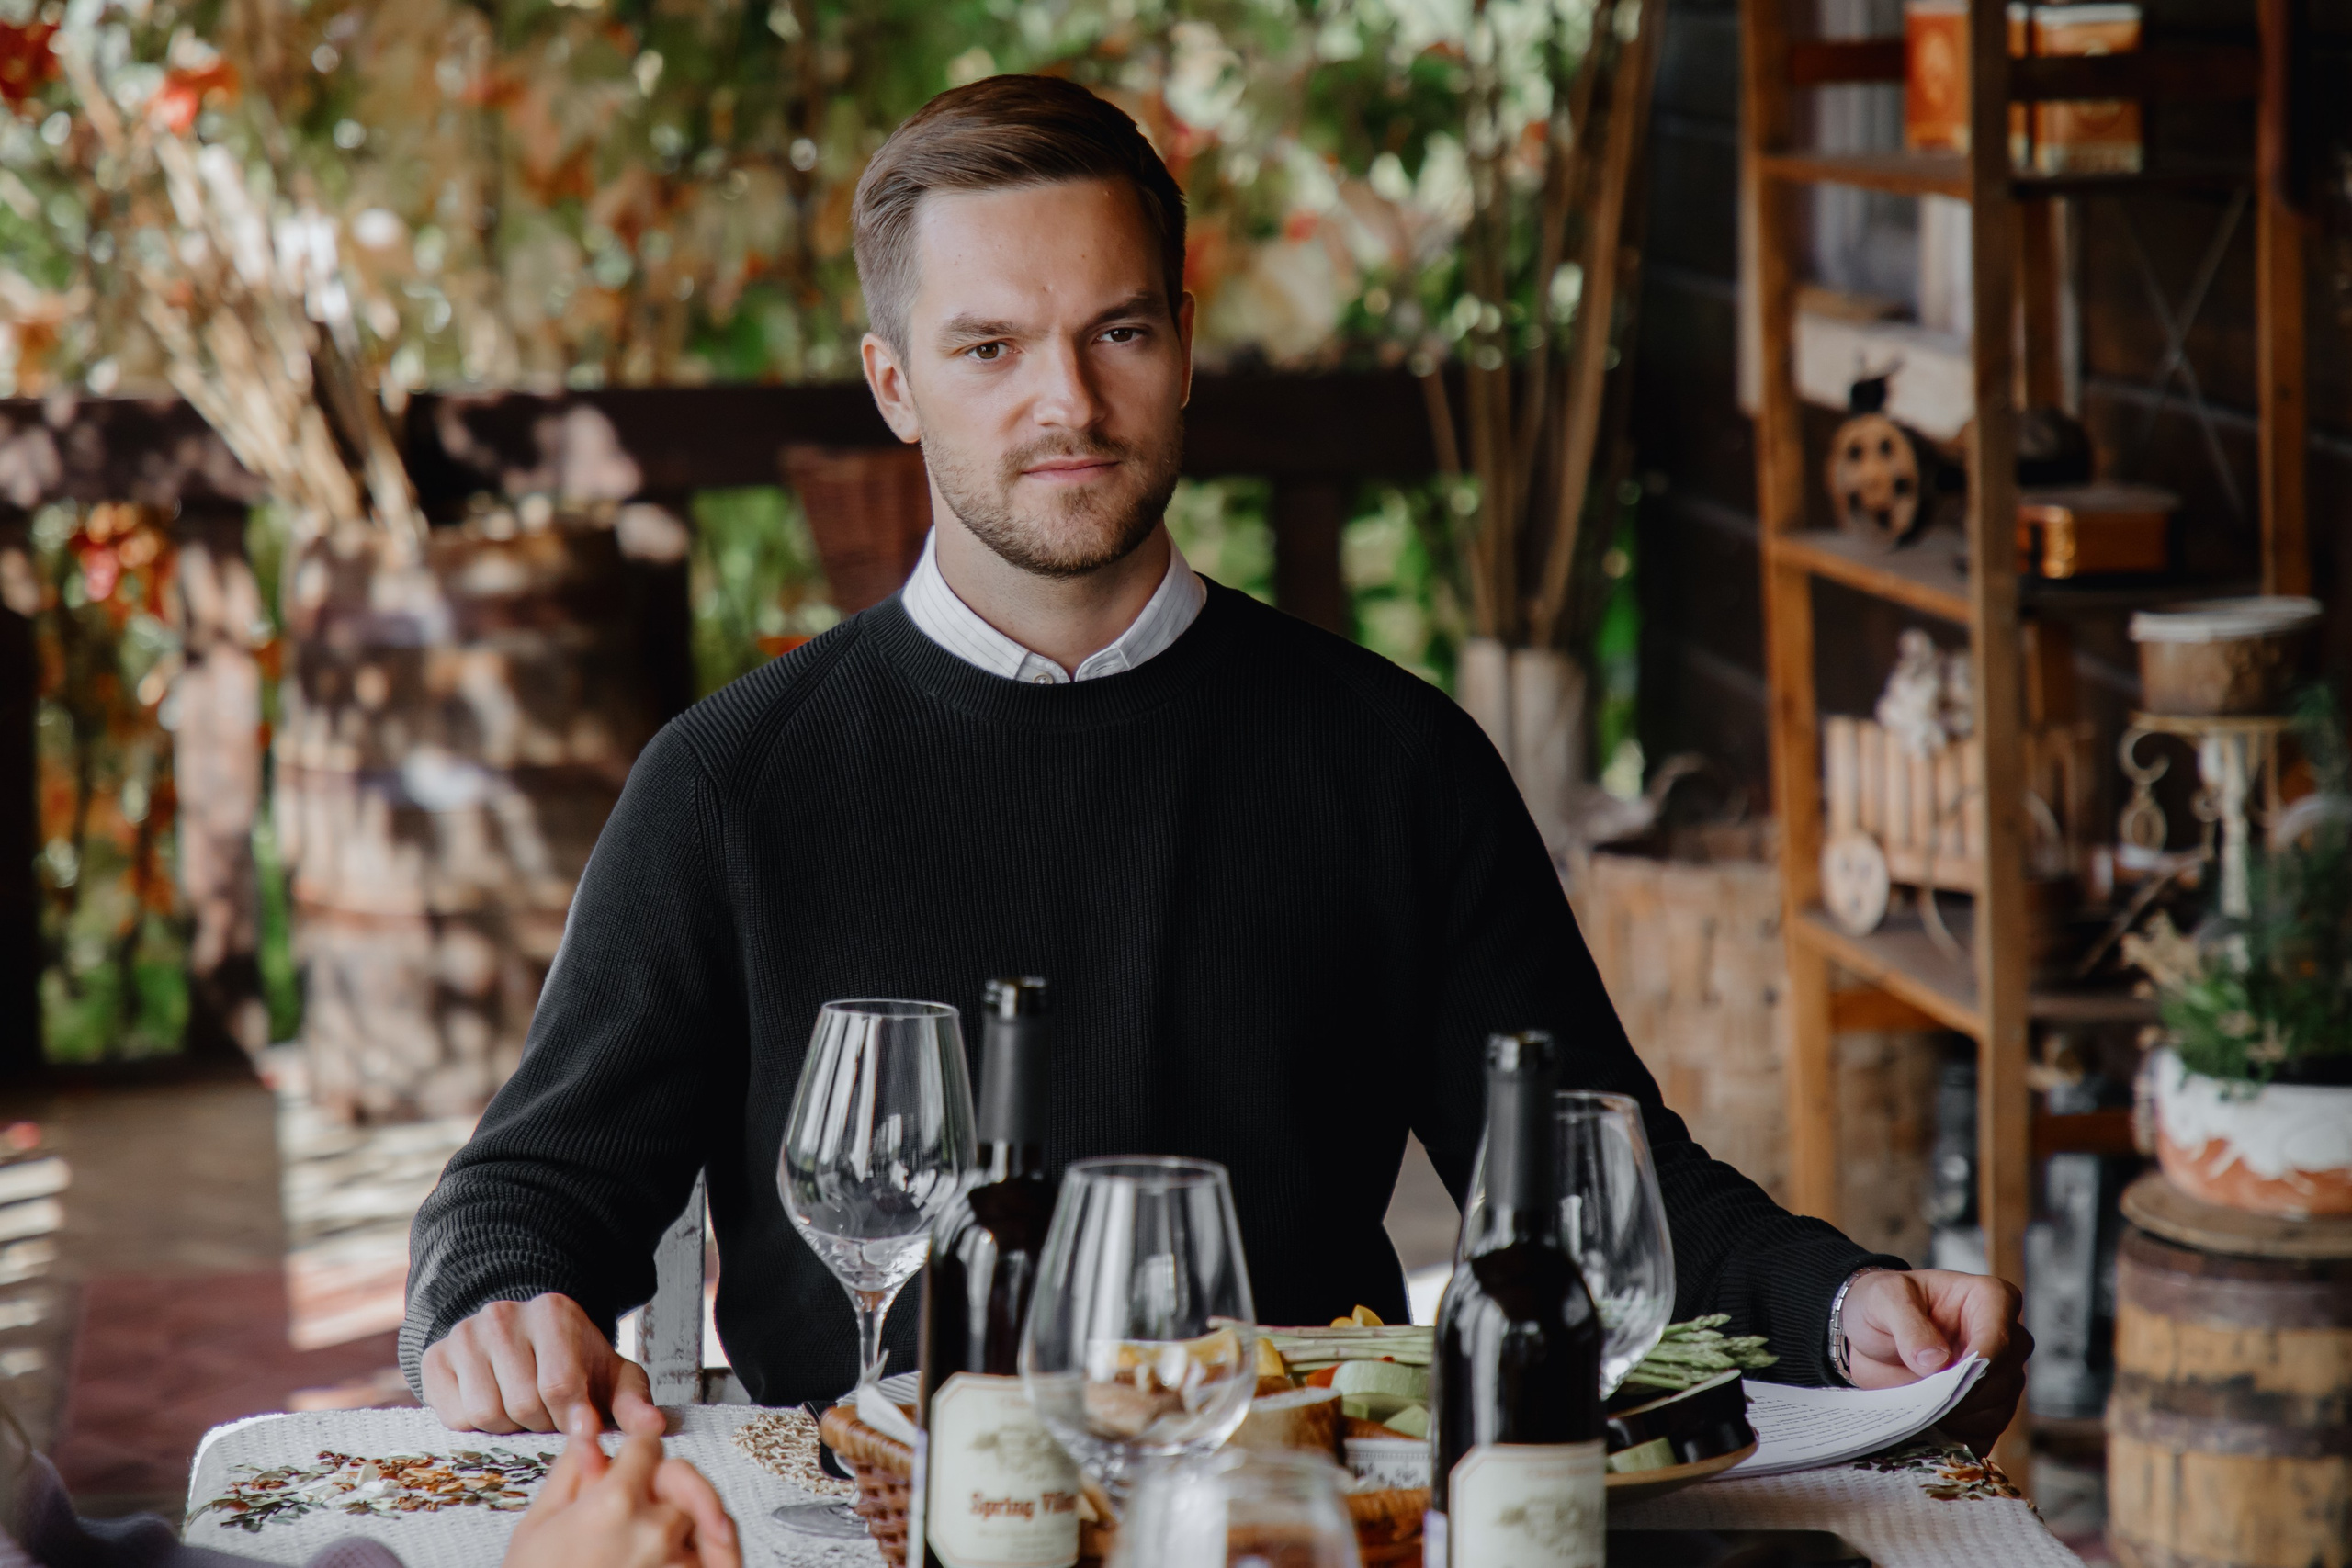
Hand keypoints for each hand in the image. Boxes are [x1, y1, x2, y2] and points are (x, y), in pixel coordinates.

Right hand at [422, 1293, 664, 1436]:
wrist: (524, 1339)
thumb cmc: (574, 1362)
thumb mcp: (612, 1377)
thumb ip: (633, 1403)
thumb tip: (652, 1427)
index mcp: (553, 1313)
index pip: (559, 1385)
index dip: (570, 1418)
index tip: (578, 1422)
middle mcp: (503, 1315)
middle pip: (521, 1404)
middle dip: (540, 1422)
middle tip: (548, 1413)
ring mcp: (464, 1334)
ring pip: (485, 1413)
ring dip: (508, 1425)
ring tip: (522, 1408)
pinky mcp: (434, 1358)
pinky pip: (454, 1417)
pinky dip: (475, 1425)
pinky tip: (494, 1403)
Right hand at [503, 1409, 739, 1567]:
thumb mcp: (538, 1522)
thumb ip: (572, 1468)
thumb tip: (587, 1424)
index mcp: (614, 1503)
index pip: (648, 1445)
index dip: (636, 1445)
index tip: (631, 1454)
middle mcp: (652, 1529)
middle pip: (681, 1477)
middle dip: (661, 1477)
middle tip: (640, 1489)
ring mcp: (670, 1560)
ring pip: (699, 1515)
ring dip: (683, 1510)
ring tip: (652, 1523)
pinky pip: (708, 1556)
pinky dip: (706, 1548)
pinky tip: (693, 1544)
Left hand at [1839, 1268, 2030, 1453]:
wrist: (1871, 1335)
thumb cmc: (1884, 1305)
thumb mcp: (1884, 1299)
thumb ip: (1908, 1324)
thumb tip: (1936, 1361)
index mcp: (1990, 1300)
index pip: (1999, 1340)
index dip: (1974, 1367)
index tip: (1940, 1380)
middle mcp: (2006, 1339)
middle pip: (2002, 1381)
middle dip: (1960, 1395)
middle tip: (1920, 1397)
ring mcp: (2001, 1377)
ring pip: (1997, 1412)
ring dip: (1956, 1417)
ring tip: (1918, 1407)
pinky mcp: (1987, 1408)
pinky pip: (1986, 1434)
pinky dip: (1956, 1435)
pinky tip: (1927, 1425)